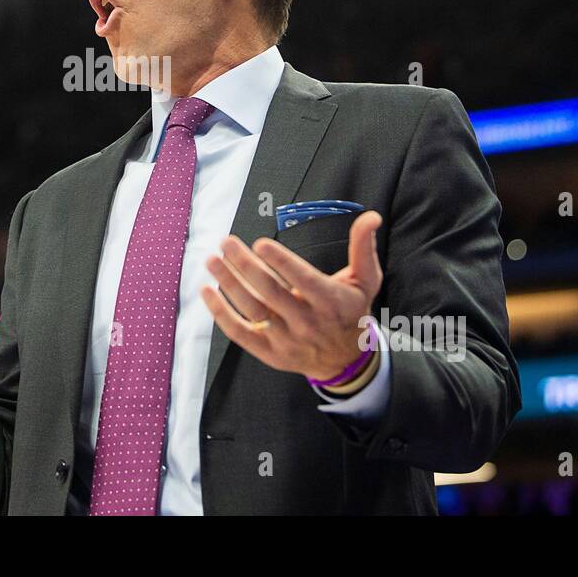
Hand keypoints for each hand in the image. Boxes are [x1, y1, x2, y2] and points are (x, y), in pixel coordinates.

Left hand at [201, 210, 383, 382]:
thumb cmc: (351, 310)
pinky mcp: (270, 352)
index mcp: (331, 301)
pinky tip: (207, 290)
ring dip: (229, 283)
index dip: (281, 262)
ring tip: (212, 260)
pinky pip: (240, 333)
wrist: (346, 360)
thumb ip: (363, 247)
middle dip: (245, 265)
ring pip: (252, 309)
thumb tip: (370, 216)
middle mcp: (308, 322)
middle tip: (226, 242)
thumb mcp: (366, 280)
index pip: (303, 280)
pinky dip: (221, 313)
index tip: (260, 242)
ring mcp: (287, 339)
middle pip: (270, 291)